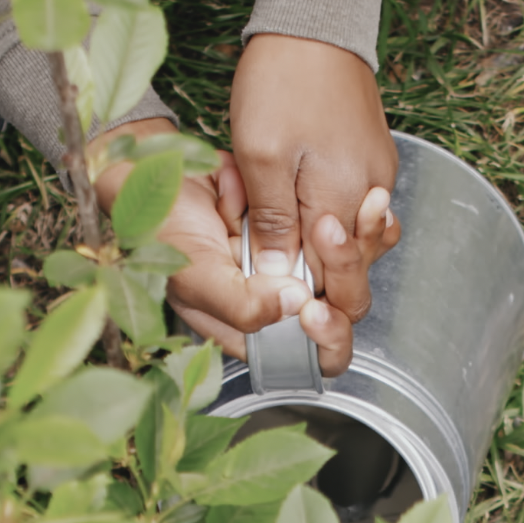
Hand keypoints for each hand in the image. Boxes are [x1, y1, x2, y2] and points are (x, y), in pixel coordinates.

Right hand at [93, 118, 354, 372]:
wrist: (160, 167)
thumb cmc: (164, 231)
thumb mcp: (194, 277)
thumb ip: (240, 304)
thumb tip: (295, 305)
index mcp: (257, 326)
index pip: (310, 355)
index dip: (326, 340)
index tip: (316, 310)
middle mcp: (284, 297)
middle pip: (343, 305)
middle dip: (346, 272)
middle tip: (329, 234)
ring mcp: (299, 258)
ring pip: (354, 264)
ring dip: (358, 239)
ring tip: (343, 214)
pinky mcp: (309, 220)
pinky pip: (353, 227)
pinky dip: (361, 217)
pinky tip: (362, 204)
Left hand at [227, 33, 401, 327]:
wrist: (316, 23)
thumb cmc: (282, 81)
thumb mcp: (261, 156)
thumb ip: (273, 223)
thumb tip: (280, 280)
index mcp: (347, 201)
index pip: (335, 280)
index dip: (306, 299)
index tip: (276, 297)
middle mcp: (373, 196)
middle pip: (356, 270)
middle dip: (320, 284)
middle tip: (280, 277)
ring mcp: (377, 178)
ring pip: (357, 244)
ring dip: (325, 254)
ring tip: (285, 243)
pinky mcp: (372, 162)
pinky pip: (358, 213)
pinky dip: (332, 223)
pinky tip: (303, 215)